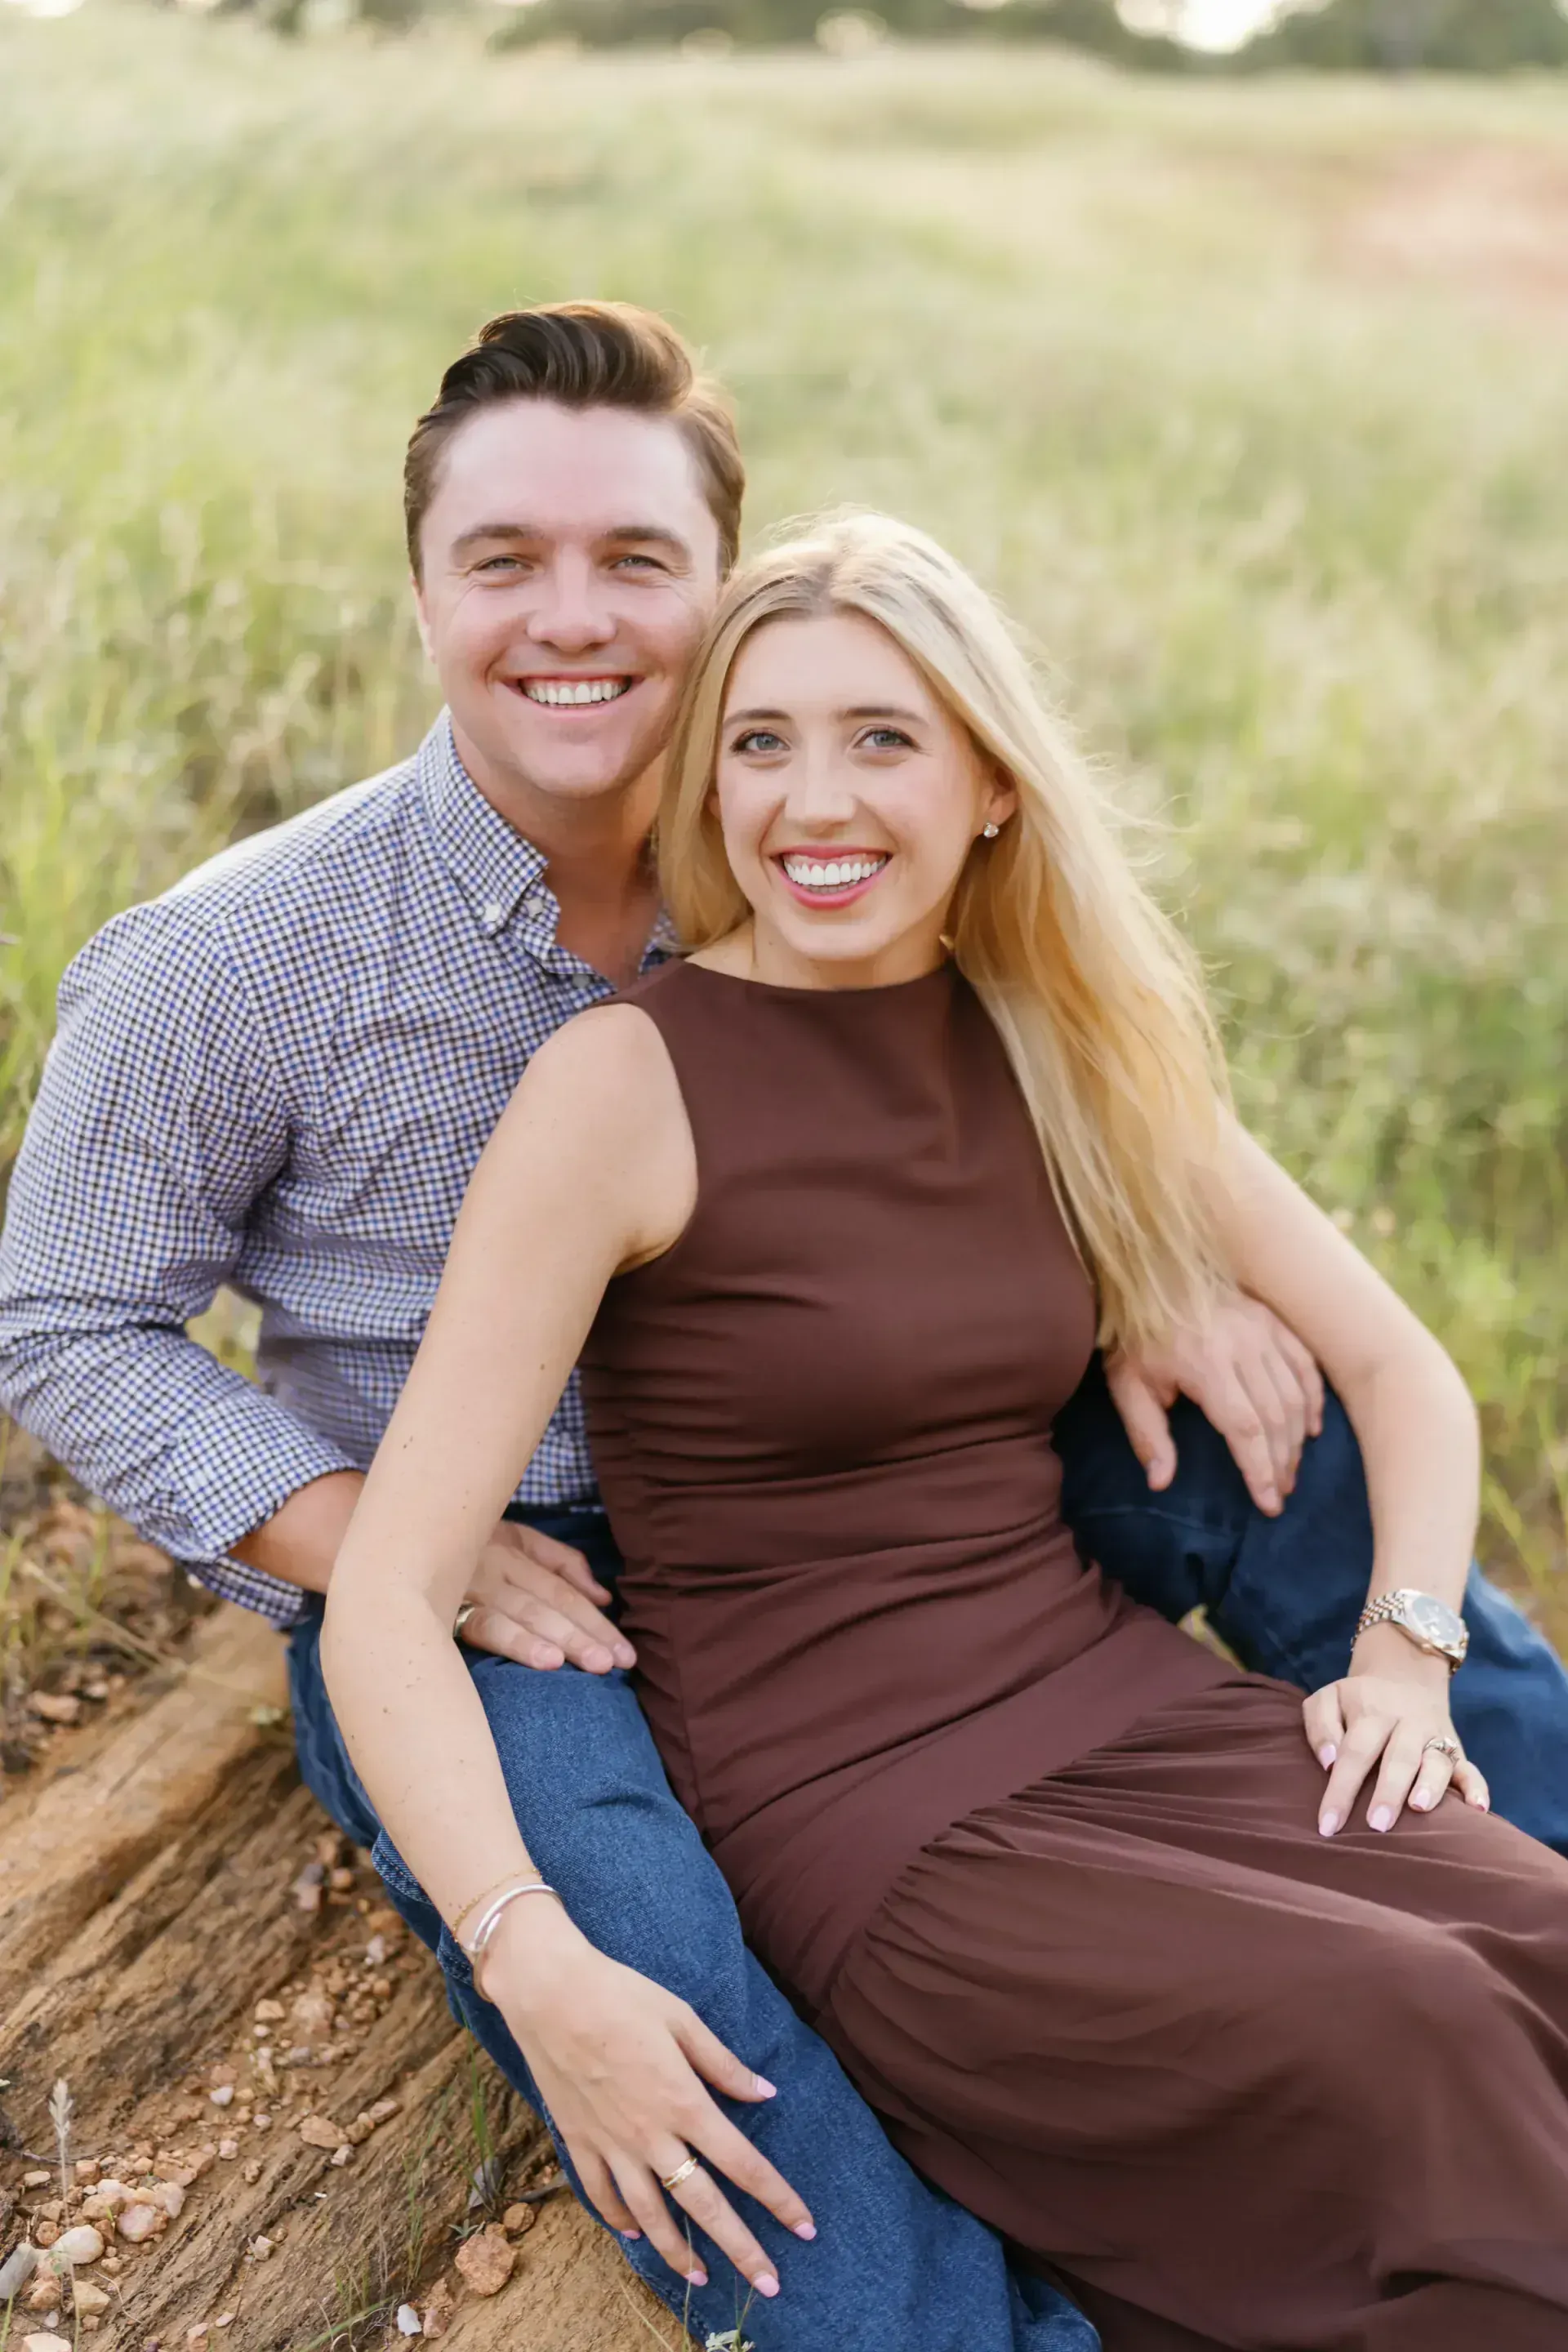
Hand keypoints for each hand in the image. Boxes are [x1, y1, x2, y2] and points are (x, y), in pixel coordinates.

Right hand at [458, 1521, 634, 1674]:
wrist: (383, 1540)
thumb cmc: (456, 1544)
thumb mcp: (509, 1537)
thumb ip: (558, 1561)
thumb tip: (603, 1597)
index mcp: (511, 1549)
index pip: (563, 1589)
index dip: (597, 1621)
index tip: (627, 1652)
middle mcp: (495, 1567)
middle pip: (551, 1603)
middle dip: (587, 1634)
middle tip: (617, 1663)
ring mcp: (469, 1586)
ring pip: (525, 1614)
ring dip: (561, 1639)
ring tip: (592, 1663)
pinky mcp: (443, 1608)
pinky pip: (486, 1627)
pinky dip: (517, 1642)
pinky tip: (544, 1660)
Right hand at [486, 1900, 813, 2298]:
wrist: (548, 1993)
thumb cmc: (620, 1994)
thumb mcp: (681, 2018)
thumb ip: (723, 2064)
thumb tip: (765, 2092)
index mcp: (684, 2102)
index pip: (743, 2163)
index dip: (778, 2198)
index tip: (805, 2227)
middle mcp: (651, 2135)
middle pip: (703, 2206)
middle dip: (741, 2248)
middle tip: (769, 2285)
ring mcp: (611, 2144)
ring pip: (651, 2215)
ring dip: (679, 2253)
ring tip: (702, 2279)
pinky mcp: (578, 2141)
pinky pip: (601, 2194)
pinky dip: (619, 2220)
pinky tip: (635, 2235)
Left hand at [1106, 1293, 1324, 1516]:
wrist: (1146, 1274)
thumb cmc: (1134, 1335)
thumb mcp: (1125, 1384)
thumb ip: (1146, 1433)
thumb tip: (1161, 1483)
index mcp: (1206, 1363)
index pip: (1245, 1428)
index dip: (1260, 1469)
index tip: (1268, 1503)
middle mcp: (1242, 1344)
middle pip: (1276, 1416)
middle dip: (1281, 1462)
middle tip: (1281, 1494)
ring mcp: (1261, 1328)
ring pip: (1294, 1393)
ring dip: (1297, 1438)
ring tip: (1290, 1471)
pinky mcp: (1271, 1319)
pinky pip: (1304, 1363)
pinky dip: (1313, 1398)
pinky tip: (1311, 1428)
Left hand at [1304, 1641, 1489, 1836]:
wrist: (1403, 1673)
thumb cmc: (1357, 1700)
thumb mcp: (1328, 1699)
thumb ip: (1320, 1727)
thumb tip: (1329, 1763)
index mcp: (1370, 1711)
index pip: (1354, 1751)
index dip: (1341, 1790)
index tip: (1329, 1825)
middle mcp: (1406, 1724)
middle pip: (1398, 1758)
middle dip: (1388, 1792)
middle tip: (1377, 1825)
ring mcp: (1434, 1735)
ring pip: (1437, 1760)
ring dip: (1431, 1785)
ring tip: (1419, 1808)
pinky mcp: (1456, 1748)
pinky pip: (1470, 1767)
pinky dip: (1477, 1787)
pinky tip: (1478, 1809)